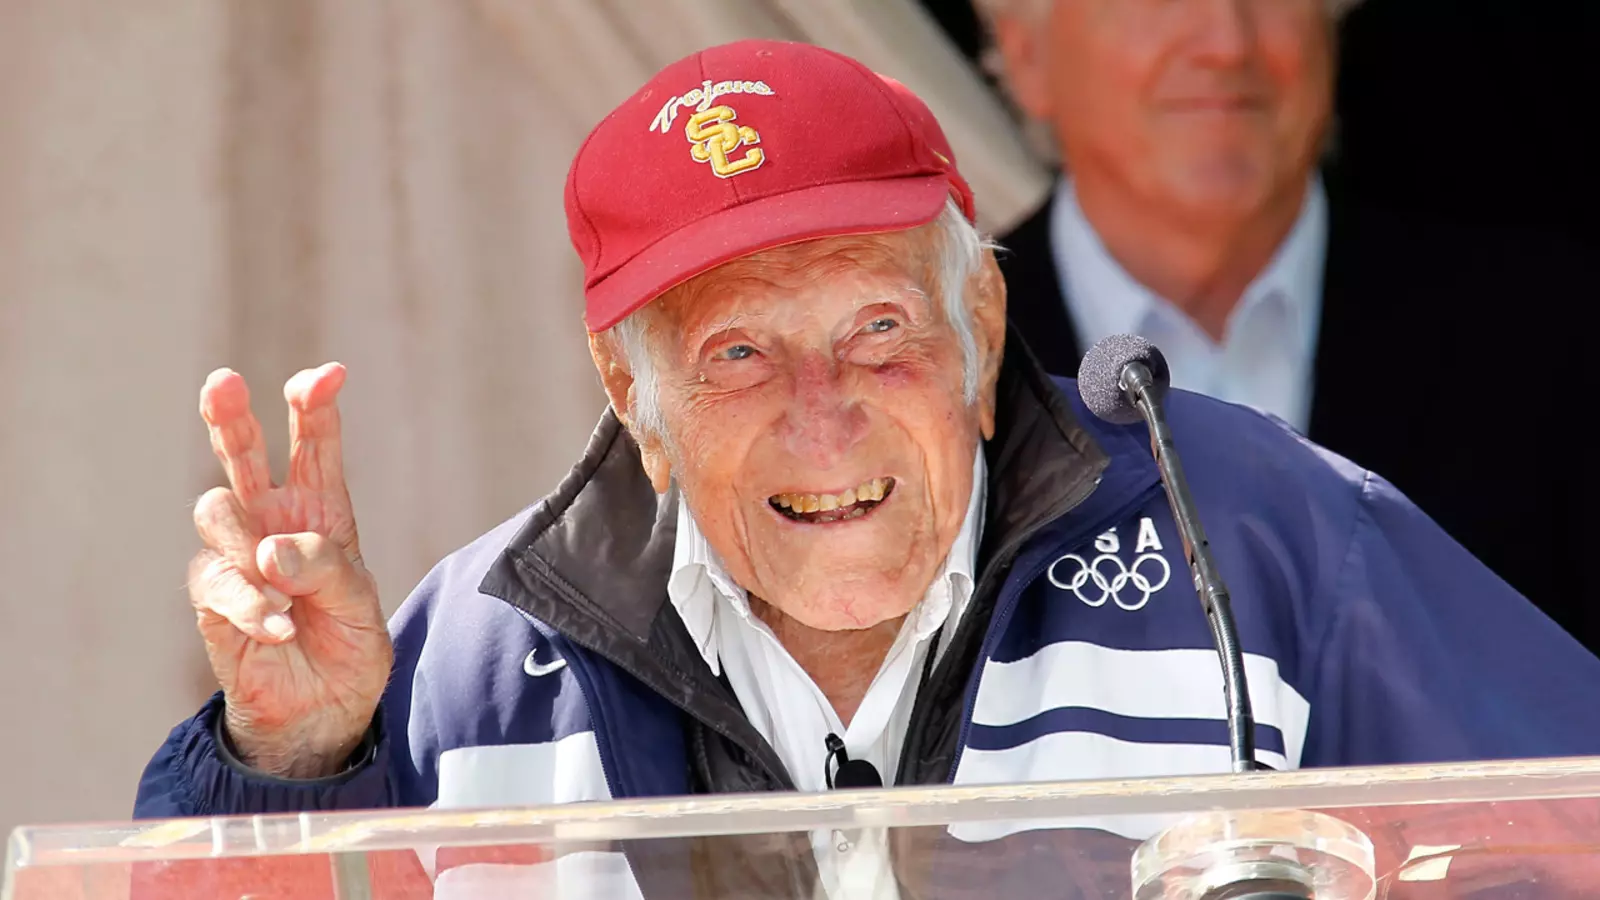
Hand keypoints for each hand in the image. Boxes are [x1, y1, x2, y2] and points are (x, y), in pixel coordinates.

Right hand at [188, 363, 392, 777]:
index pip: (313, 442)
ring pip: (216, 509)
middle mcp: (271, 520)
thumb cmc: (348, 644)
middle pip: (239, 450)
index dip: (314, 403)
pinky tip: (279, 627)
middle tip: (224, 382)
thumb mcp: (360, 604)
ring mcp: (236, 556)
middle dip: (230, 413)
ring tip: (283, 581)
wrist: (325, 708)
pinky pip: (219, 584)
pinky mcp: (213, 598)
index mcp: (318, 508)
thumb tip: (272, 551)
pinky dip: (252, 605)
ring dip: (250, 541)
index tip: (327, 374)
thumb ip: (328, 568)